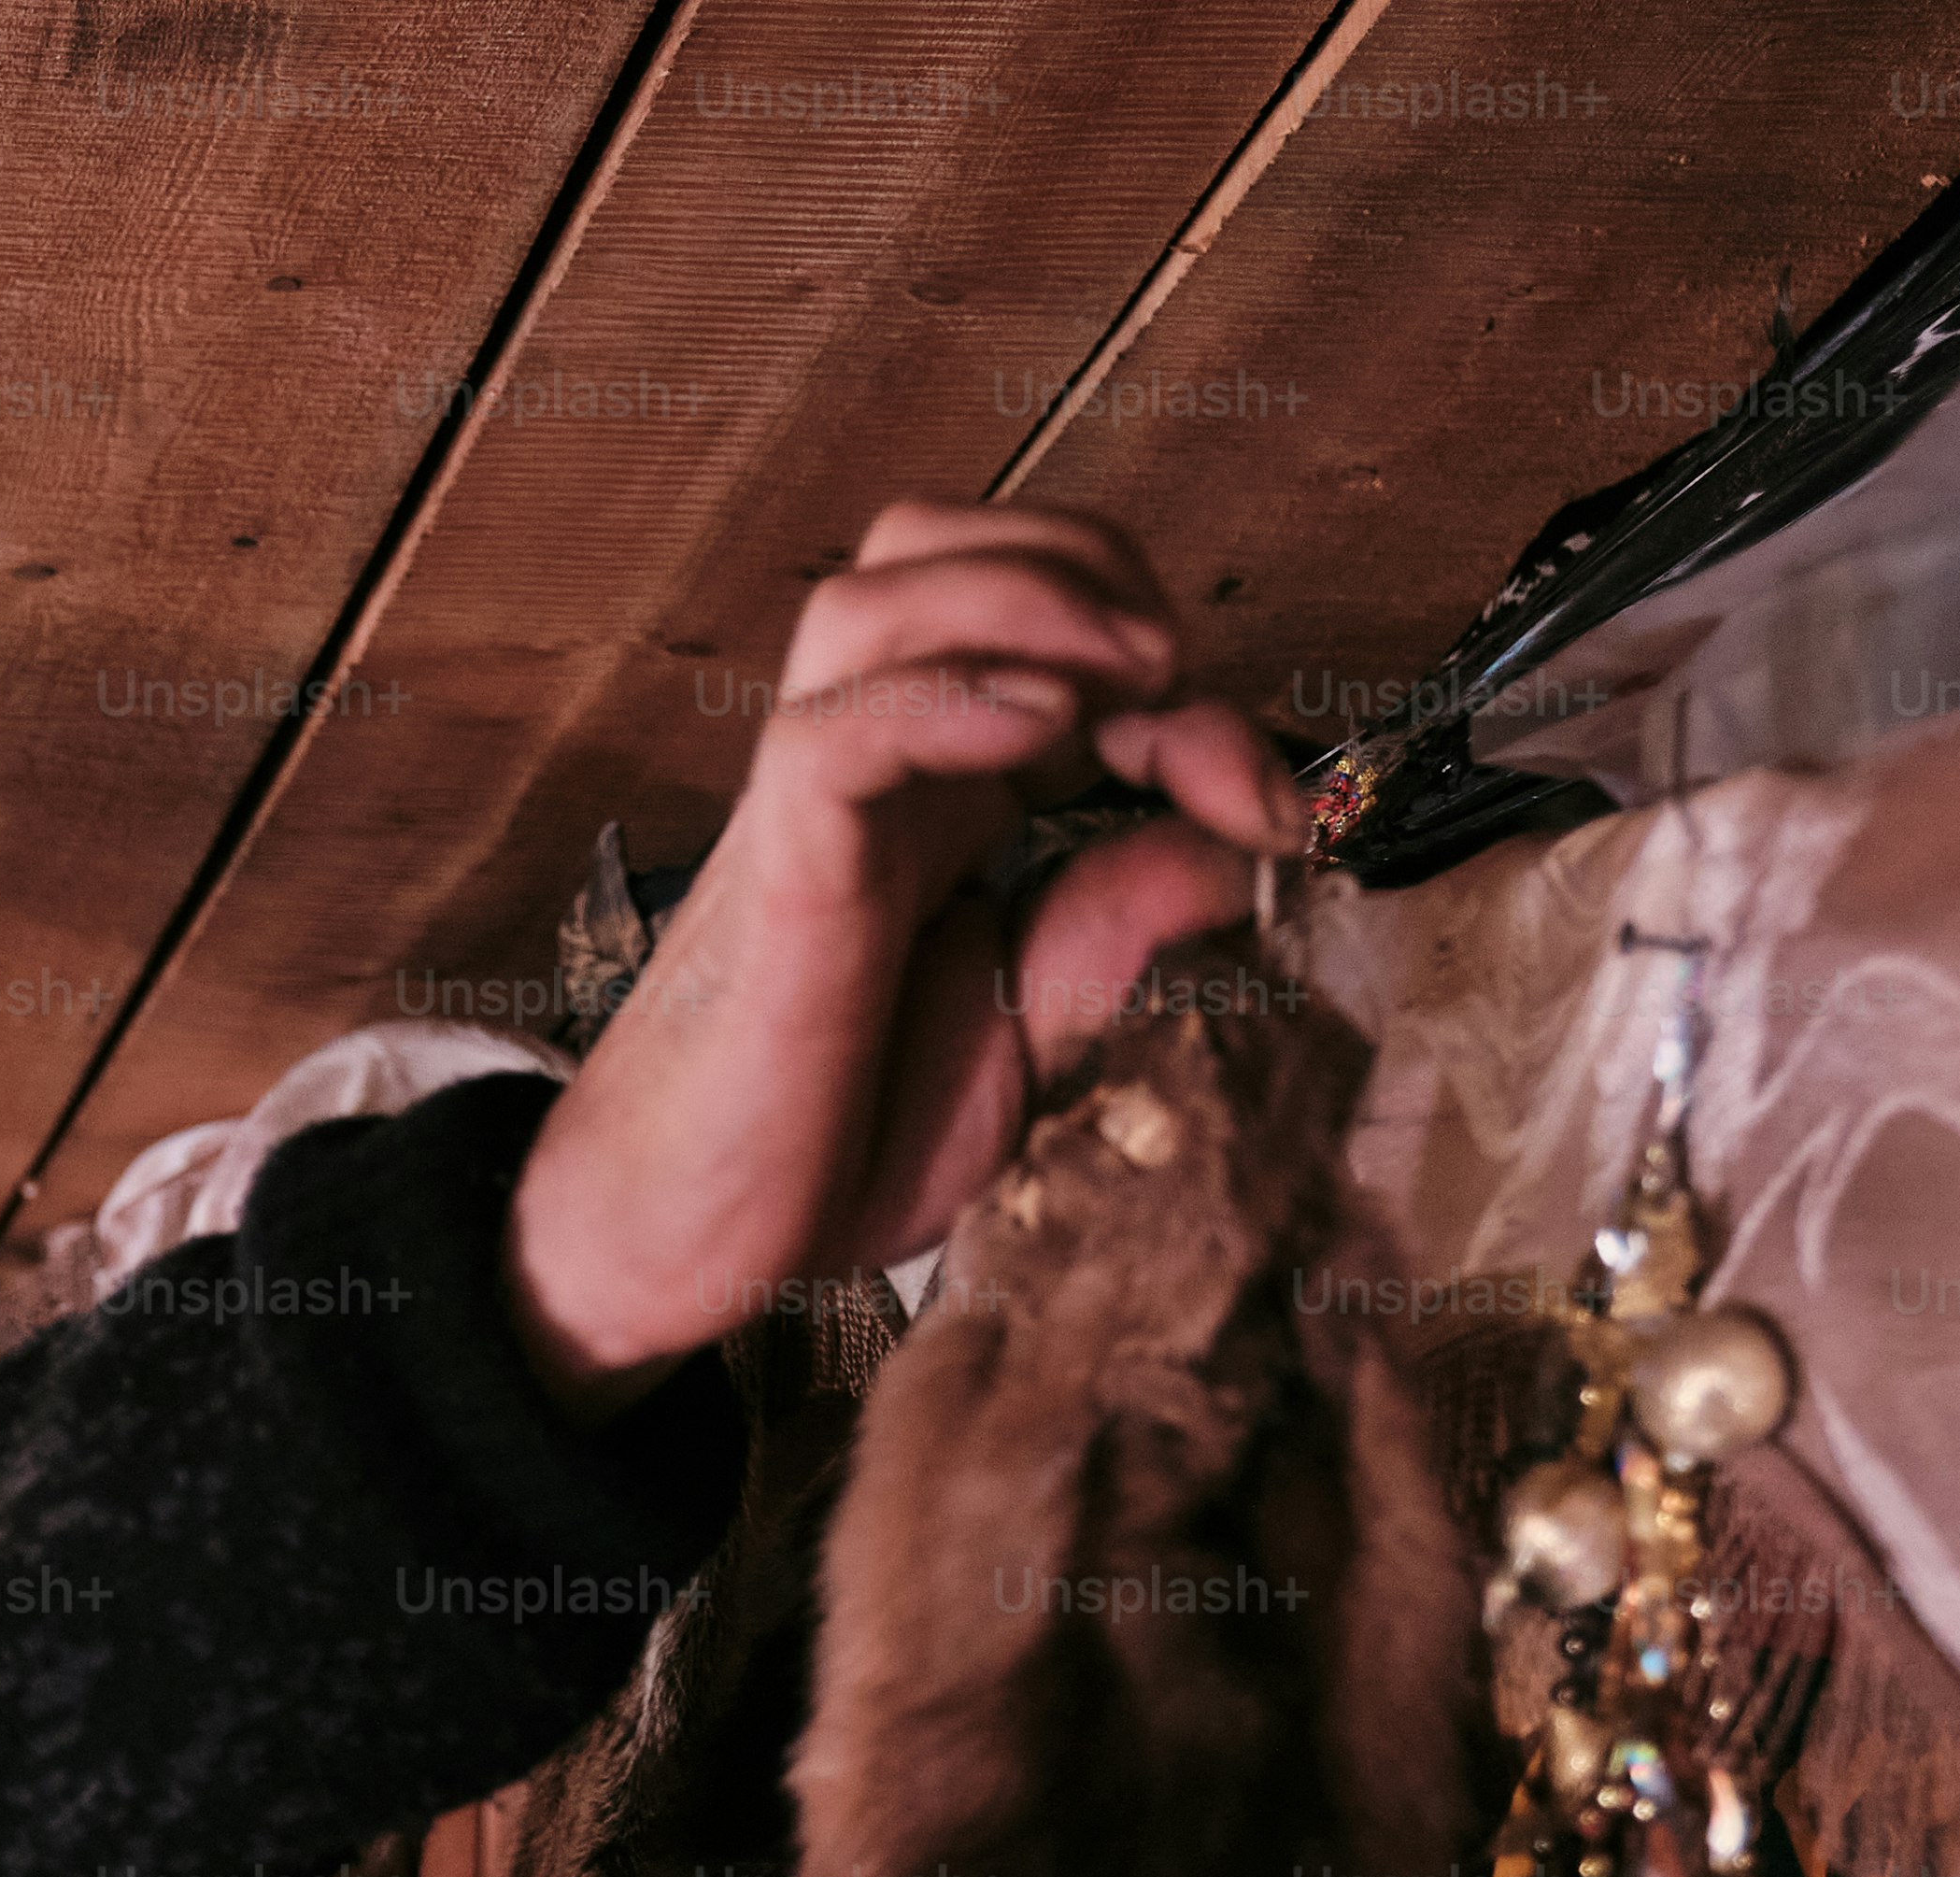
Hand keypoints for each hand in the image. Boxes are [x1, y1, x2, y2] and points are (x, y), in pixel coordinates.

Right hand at [503, 505, 1301, 1412]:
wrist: (689, 1247)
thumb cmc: (833, 1143)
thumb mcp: (1033, 1034)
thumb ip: (1120, 931)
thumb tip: (1238, 847)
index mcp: (938, 795)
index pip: (1051, 637)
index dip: (1185, 683)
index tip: (1270, 804)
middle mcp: (873, 771)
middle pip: (944, 546)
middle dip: (1088, 569)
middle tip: (1181, 679)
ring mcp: (813, 810)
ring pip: (879, 596)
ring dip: (1025, 596)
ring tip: (1130, 671)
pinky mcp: (779, 875)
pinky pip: (835, 731)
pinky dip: (943, 694)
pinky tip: (1044, 728)